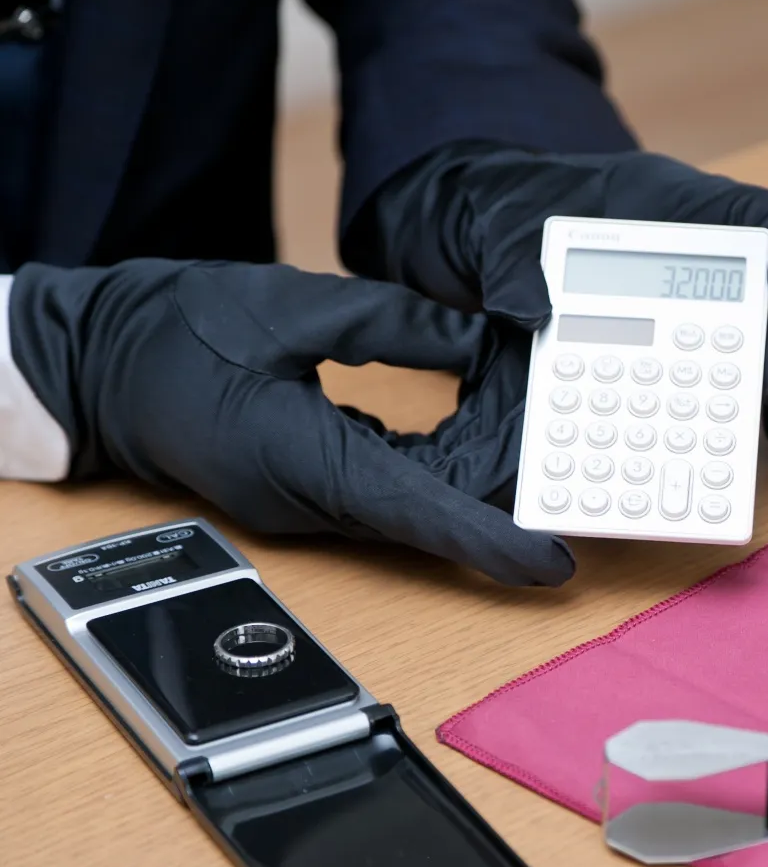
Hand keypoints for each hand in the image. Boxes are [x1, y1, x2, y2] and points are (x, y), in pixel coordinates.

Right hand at [8, 260, 573, 585]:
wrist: (98, 364)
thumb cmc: (176, 331)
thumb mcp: (289, 306)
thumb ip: (390, 323)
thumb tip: (476, 339)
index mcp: (304, 461)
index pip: (418, 516)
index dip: (492, 541)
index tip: (553, 560)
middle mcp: (314, 498)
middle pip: (432, 514)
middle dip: (504, 497)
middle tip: (570, 467)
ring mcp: (311, 497)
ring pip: (416, 504)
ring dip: (476, 479)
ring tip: (538, 441)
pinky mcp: (312, 481)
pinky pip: (389, 487)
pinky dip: (438, 467)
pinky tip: (479, 430)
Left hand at [344, 140, 767, 401]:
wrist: (465, 244)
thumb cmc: (495, 212)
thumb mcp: (492, 222)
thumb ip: (512, 260)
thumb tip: (535, 312)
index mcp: (662, 206)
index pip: (755, 219)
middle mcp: (679, 264)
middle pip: (755, 306)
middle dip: (764, 356)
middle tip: (752, 398)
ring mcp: (662, 318)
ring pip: (720, 362)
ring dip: (722, 404)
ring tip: (710, 442)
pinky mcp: (635, 363)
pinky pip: (670, 396)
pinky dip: (670, 428)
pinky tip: (654, 457)